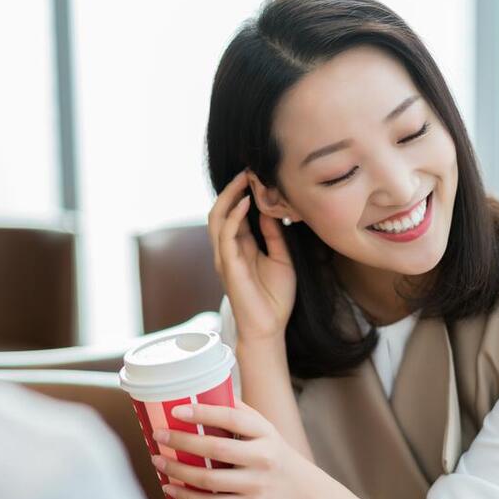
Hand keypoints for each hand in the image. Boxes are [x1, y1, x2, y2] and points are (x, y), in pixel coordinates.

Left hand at [150, 400, 321, 498]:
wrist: (304, 493)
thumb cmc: (275, 454)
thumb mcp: (265, 429)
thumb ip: (239, 412)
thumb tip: (203, 390)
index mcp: (265, 432)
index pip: (233, 418)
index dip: (203, 412)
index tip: (176, 409)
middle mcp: (263, 458)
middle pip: (217, 449)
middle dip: (182, 441)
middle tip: (158, 434)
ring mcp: (256, 485)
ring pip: (210, 479)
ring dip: (178, 470)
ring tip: (158, 460)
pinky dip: (187, 496)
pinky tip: (170, 488)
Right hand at [207, 170, 295, 342]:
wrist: (269, 328)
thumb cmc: (275, 297)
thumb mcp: (281, 258)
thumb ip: (275, 235)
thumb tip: (272, 211)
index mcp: (240, 247)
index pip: (234, 213)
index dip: (242, 193)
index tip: (257, 175)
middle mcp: (227, 250)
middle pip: (220, 210)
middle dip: (232, 189)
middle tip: (248, 170)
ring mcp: (225, 257)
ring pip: (216, 219)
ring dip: (229, 197)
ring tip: (244, 180)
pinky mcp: (228, 266)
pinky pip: (225, 236)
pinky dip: (234, 217)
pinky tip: (246, 204)